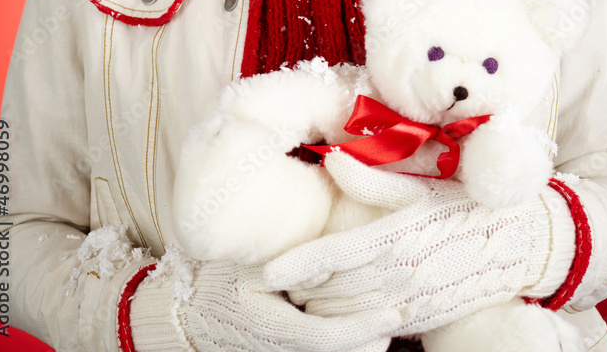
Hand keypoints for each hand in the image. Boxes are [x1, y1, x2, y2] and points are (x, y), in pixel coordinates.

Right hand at [174, 258, 399, 351]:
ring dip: (374, 330)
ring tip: (406, 301)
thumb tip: (325, 267)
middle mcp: (287, 349)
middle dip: (381, 326)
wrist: (190, 315)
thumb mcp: (242, 267)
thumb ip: (282, 264)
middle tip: (416, 293)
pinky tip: (380, 315)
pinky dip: (358, 333)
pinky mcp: (293, 348)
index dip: (365, 326)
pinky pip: (330, 345)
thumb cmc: (216, 283)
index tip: (396, 312)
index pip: (329, 337)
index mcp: (275, 329)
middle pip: (345, 350)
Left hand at [264, 152, 554, 335]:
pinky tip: (337, 309)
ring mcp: (414, 303)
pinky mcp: (425, 320)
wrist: (525, 244)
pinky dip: (349, 322)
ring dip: (320, 308)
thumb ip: (373, 176)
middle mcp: (403, 276)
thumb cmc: (468, 203)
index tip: (266, 268)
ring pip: (349, 316)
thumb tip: (330, 158)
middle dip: (302, 287)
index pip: (333, 258)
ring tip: (302, 291)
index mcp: (398, 236)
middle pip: (332, 293)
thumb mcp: (423, 183)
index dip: (295, 266)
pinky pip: (375, 327)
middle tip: (282, 273)